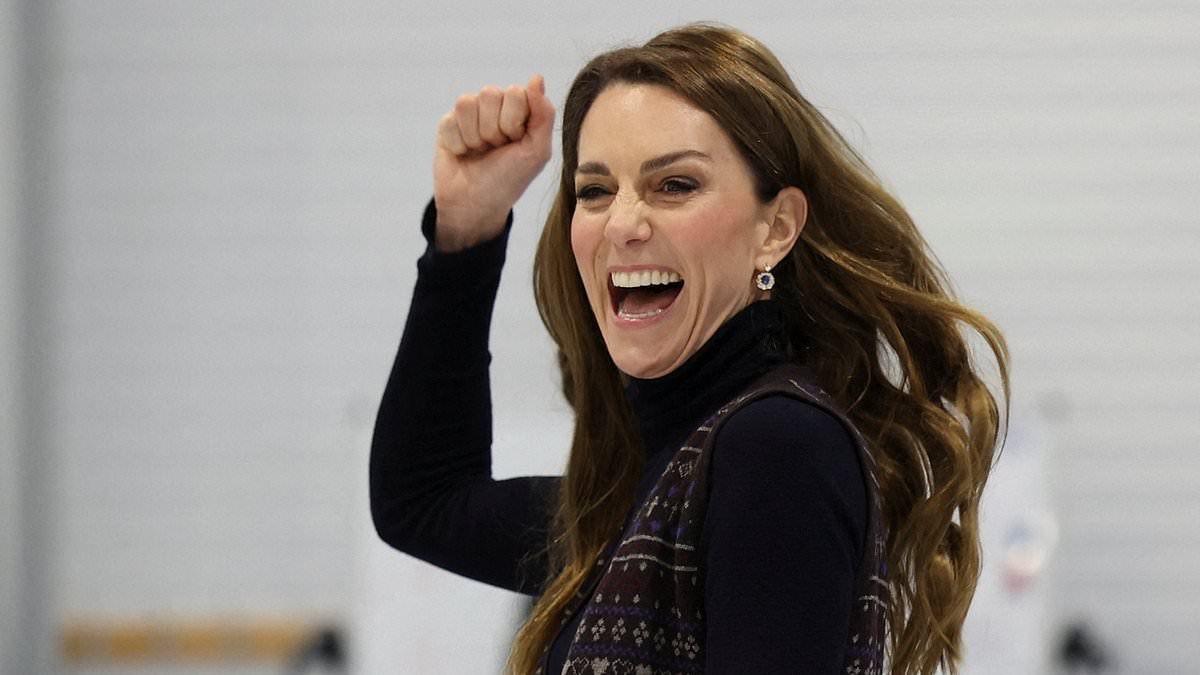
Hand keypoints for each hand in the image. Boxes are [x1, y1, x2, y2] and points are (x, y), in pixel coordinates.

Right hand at [432, 74, 555, 250]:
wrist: (476, 204)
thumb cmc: (510, 178)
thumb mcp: (536, 151)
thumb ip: (543, 114)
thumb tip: (536, 77)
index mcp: (520, 109)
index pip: (515, 92)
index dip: (513, 121)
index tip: (515, 142)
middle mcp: (496, 106)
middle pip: (490, 94)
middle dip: (493, 130)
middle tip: (496, 149)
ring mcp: (471, 113)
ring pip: (466, 103)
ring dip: (474, 136)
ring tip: (480, 151)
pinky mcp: (448, 124)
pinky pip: (449, 121)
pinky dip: (458, 145)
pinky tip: (463, 154)